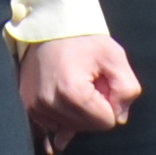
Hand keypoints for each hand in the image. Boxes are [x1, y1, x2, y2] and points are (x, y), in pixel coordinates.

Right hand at [17, 36, 141, 154]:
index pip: (106, 122)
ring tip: (74, 84)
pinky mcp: (29, 107)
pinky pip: (53, 126)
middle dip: (94, 109)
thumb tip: (119, 117)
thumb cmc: (83, 40)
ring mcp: (36, 107)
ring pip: (71, 128)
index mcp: (72, 92)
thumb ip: (127, 88)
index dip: (111, 103)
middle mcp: (49, 104)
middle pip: (88, 127)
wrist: (49, 27)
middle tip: (89, 82)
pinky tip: (64, 99)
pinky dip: (63, 116)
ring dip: (78, 112)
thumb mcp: (114, 56)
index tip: (102, 83)